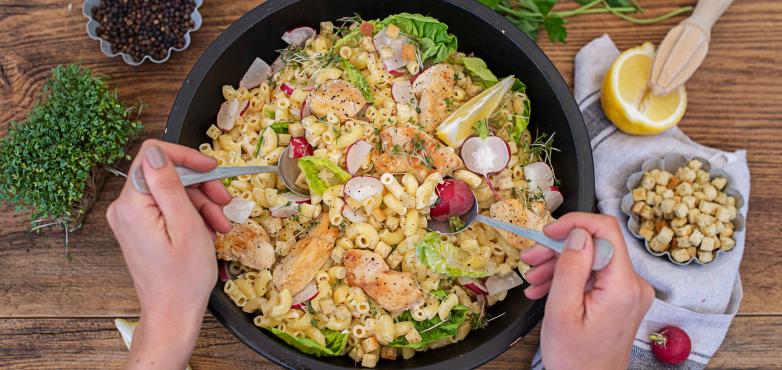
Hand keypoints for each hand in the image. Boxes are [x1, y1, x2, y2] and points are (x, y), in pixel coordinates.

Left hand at [107, 139, 231, 368]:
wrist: (173, 313)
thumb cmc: (183, 278)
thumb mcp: (186, 226)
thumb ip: (169, 186)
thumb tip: (157, 152)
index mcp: (132, 205)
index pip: (153, 155)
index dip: (186, 157)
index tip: (211, 168)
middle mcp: (124, 209)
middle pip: (166, 174)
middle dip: (200, 185)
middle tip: (225, 202)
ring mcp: (131, 219)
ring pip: (171, 191)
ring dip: (201, 203)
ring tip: (220, 224)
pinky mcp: (140, 228)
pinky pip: (167, 208)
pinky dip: (191, 214)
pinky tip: (208, 229)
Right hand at [520, 213, 653, 369]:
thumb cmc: (575, 359)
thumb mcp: (562, 311)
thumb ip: (571, 268)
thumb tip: (578, 232)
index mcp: (622, 286)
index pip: (606, 230)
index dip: (575, 223)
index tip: (548, 232)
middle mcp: (633, 285)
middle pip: (595, 245)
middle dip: (559, 248)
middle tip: (530, 258)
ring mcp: (628, 291)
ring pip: (591, 259)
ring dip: (559, 264)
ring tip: (532, 278)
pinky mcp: (621, 297)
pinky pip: (593, 276)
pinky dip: (569, 278)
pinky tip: (545, 288)